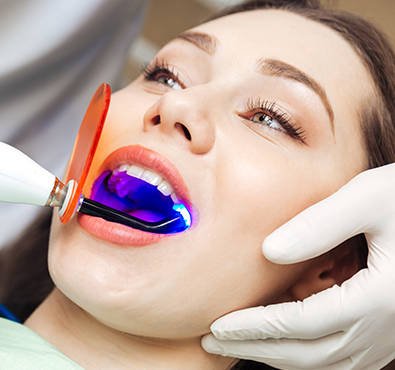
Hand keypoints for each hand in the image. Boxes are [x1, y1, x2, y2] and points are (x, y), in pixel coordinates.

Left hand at [202, 164, 394, 369]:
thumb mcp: (369, 198)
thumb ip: (320, 224)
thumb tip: (269, 251)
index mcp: (378, 297)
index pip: (301, 324)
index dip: (255, 327)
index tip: (218, 325)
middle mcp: (385, 327)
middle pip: (309, 353)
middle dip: (256, 348)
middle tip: (214, 341)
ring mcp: (390, 335)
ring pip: (325, 363)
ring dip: (279, 356)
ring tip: (241, 344)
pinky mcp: (389, 330)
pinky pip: (342, 357)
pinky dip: (307, 355)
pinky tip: (286, 343)